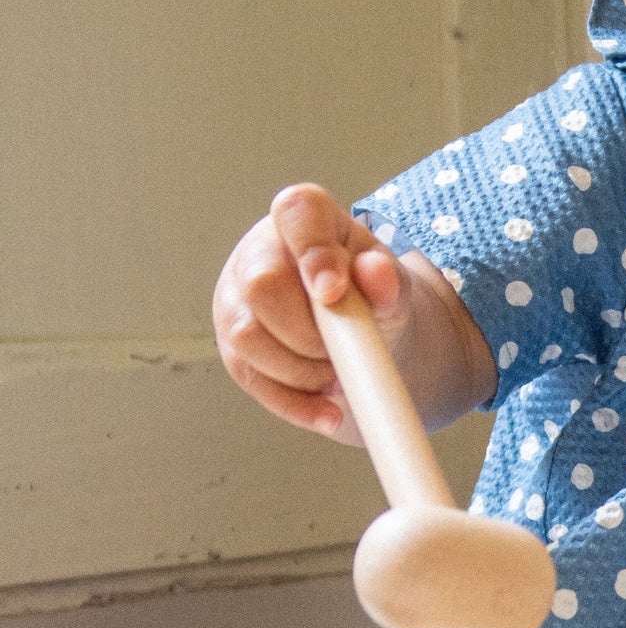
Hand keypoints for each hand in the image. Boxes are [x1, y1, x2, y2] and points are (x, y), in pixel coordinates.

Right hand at [213, 182, 411, 436]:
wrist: (361, 331)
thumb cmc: (370, 293)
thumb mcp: (389, 283)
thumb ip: (386, 279)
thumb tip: (377, 276)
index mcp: (302, 217)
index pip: (296, 214)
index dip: (312, 252)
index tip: (334, 293)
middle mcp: (258, 252)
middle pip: (262, 286)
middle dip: (310, 333)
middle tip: (346, 351)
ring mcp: (236, 300)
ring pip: (248, 338)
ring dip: (302, 371)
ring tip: (340, 374)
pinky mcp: (233, 347)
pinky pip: (251, 380)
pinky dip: (295, 404)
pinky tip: (329, 414)